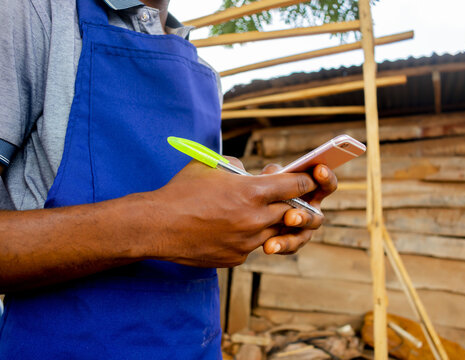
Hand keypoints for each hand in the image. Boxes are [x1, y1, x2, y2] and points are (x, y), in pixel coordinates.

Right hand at [147, 159, 314, 267]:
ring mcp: (246, 242)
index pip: (296, 186)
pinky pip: (252, 246)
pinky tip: (232, 228)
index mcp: (252, 192)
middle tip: (288, 198)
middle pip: (291, 212)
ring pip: (275, 232)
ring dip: (271, 222)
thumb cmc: (181, 191)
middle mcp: (255, 219)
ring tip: (257, 212)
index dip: (305, 181)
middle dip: (292, 204)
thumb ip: (237, 167)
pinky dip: (249, 236)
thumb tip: (250, 173)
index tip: (308, 180)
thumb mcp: (211, 166)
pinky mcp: (235, 258)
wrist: (156, 226)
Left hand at [260, 163, 336, 254]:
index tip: (319, 169)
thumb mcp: (267, 176)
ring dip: (290, 238)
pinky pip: (289, 247)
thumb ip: (273, 173)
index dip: (326, 177)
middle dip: (304, 218)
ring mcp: (302, 229)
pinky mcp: (290, 241)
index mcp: (312, 192)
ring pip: (303, 236)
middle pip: (316, 218)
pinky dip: (279, 246)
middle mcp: (311, 212)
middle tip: (289, 217)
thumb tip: (275, 173)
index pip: (326, 184)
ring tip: (273, 241)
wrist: (249, 208)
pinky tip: (268, 246)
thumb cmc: (264, 185)